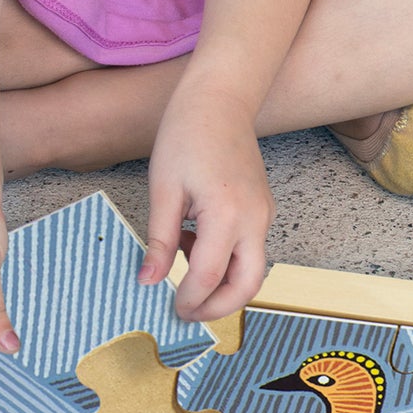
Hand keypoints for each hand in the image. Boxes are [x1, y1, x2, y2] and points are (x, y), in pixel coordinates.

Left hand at [139, 82, 272, 322]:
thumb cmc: (187, 134)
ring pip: (252, 271)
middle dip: (219, 308)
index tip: (171, 308)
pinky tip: (195, 242)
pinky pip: (250, 250)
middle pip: (247, 285)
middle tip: (188, 313)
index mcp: (227, 215)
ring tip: (184, 268)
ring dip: (222, 284)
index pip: (210, 276)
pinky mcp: (263, 211)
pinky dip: (226, 261)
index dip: (190, 299)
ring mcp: (264, 216)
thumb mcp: (163, 189)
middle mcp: (255, 220)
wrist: (220, 99)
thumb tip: (148, 281)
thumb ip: (158, 240)